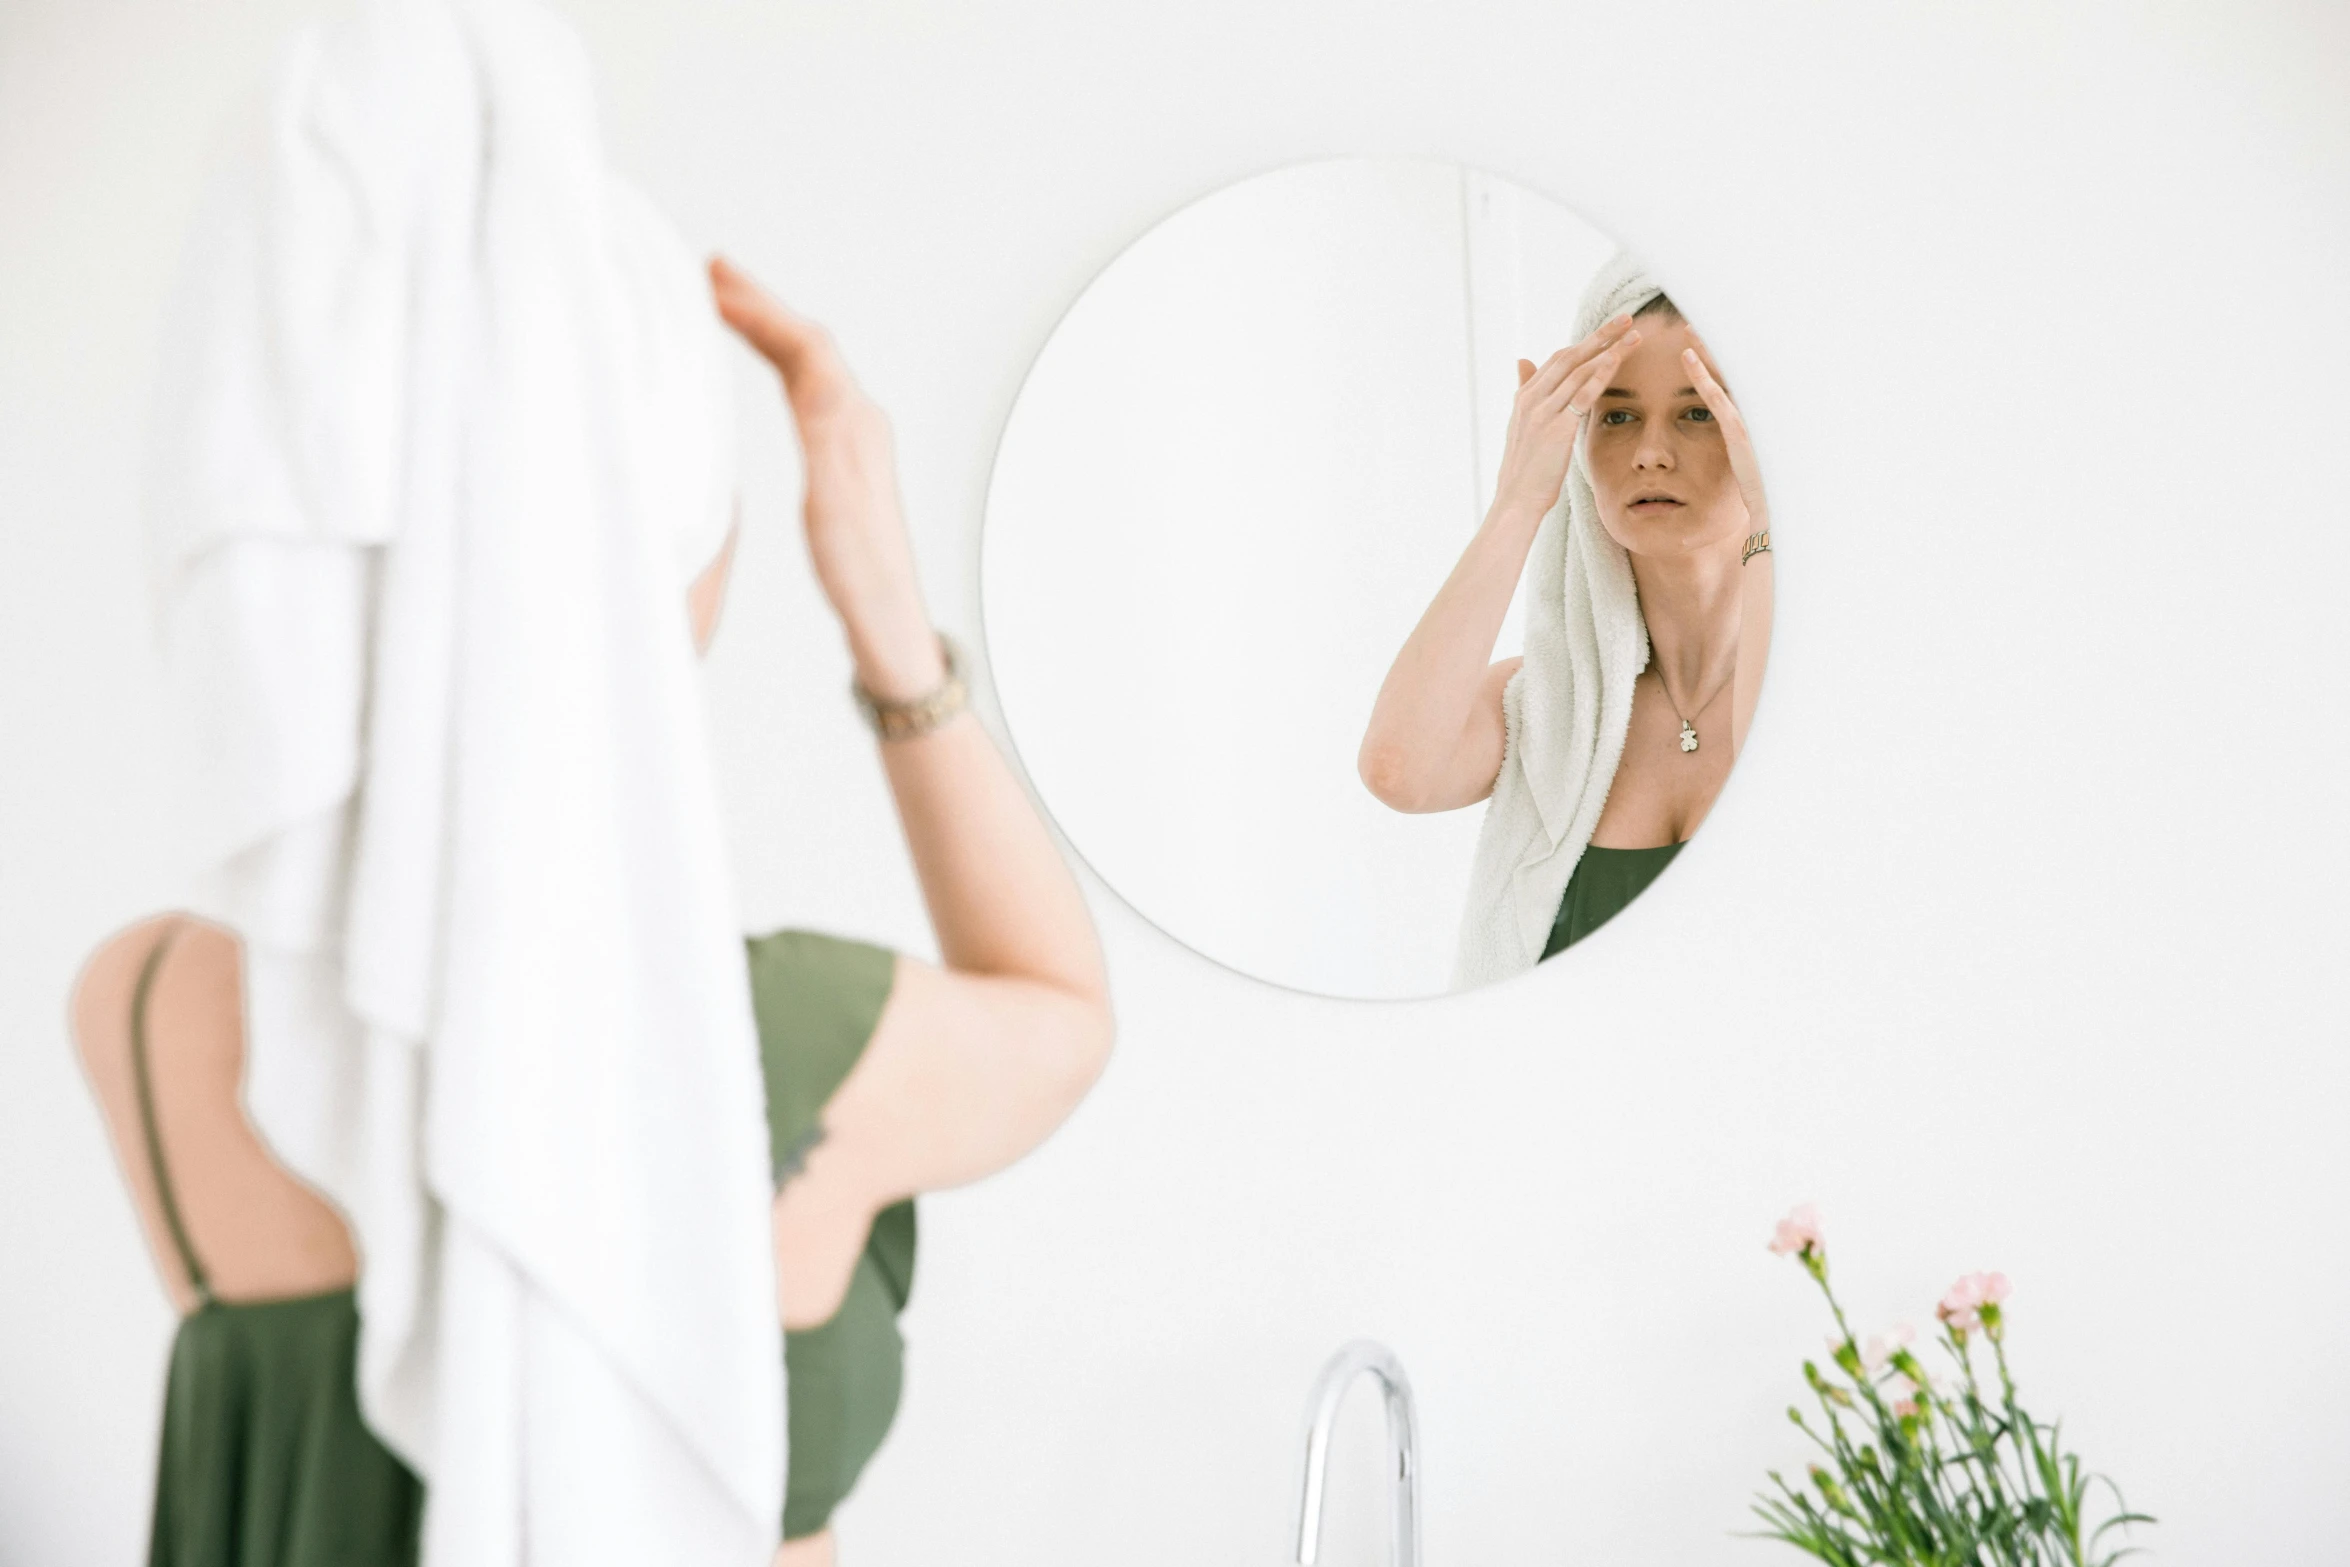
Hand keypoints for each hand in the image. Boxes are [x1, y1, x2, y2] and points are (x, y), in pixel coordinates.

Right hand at [708, 255, 944, 699]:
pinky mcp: (844, 458)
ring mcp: (853, 437)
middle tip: (712, 270)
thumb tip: (812, 362)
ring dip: (767, 328)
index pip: (805, 347)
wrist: (886, 614)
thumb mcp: (831, 494)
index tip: (714, 283)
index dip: (760, 311)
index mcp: (852, 424)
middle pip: (806, 345)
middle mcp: (858, 420)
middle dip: (760, 305)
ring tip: (725, 299)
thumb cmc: (858, 569)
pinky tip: (761, 362)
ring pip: (806, 364)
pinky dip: (777, 362)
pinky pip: (806, 390)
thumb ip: (822, 425)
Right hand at [1490, 314, 1642, 521]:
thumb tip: (1522, 361)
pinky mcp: (1557, 427)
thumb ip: (1526, 391)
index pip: (1559, 359)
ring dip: (1609, 349)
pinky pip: (1582, 394)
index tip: (1610, 329)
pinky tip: (1618, 359)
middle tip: (1626, 317)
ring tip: (1634, 334)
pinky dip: (1601, 373)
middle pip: (1571, 355)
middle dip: (1601, 335)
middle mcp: (1532, 398)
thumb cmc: (1525, 469)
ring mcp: (1543, 411)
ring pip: (1579, 369)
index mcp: (1525, 396)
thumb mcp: (1522, 425)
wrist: (1516, 500)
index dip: (1586, 341)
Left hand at [1681, 339, 1769, 536]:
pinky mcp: (1739, 429)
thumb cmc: (1761, 491)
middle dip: (1718, 343)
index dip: (1725, 357)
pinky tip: (1686, 357)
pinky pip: (1715, 396)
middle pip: (1736, 368)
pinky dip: (1700, 374)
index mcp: (1761, 415)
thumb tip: (1739, 431)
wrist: (1773, 513)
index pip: (1741, 377)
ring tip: (1689, 328)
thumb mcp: (1750, 457)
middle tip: (1699, 320)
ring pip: (1727, 374)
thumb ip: (1744, 437)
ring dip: (1707, 350)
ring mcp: (1752, 418)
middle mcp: (1760, 411)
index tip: (1711, 337)